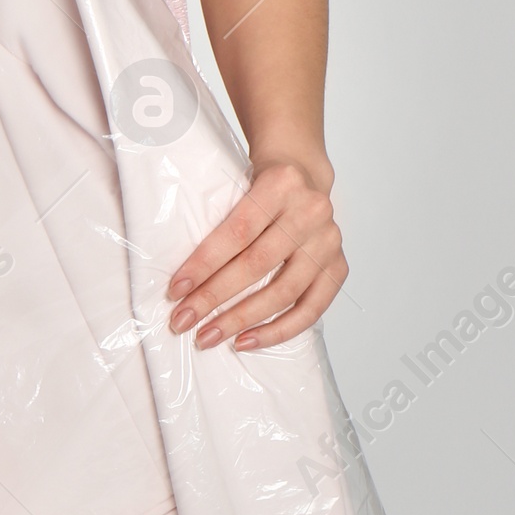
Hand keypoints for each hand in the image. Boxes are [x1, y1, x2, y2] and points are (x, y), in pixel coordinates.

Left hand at [165, 158, 346, 351]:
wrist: (305, 173)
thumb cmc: (262, 183)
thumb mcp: (238, 181)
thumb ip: (216, 215)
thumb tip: (181, 273)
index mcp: (282, 183)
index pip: (238, 231)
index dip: (204, 263)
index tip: (176, 289)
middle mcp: (311, 212)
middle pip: (257, 264)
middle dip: (214, 297)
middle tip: (183, 320)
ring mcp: (329, 242)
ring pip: (283, 292)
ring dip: (241, 320)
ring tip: (208, 336)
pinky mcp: (338, 267)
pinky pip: (310, 310)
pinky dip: (277, 330)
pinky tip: (246, 340)